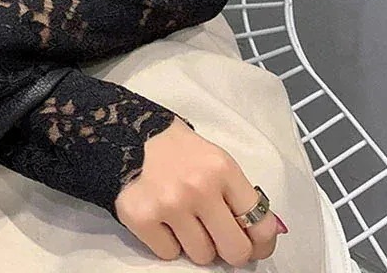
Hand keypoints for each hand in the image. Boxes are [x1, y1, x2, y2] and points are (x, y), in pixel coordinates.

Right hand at [114, 118, 286, 265]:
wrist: (121, 131)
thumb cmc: (174, 146)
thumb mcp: (212, 157)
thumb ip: (235, 191)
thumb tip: (264, 232)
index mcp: (222, 169)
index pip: (261, 224)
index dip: (261, 242)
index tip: (255, 245)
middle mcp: (200, 188)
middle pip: (235, 250)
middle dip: (229, 250)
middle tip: (217, 239)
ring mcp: (170, 205)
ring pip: (201, 255)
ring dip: (194, 243)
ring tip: (182, 219)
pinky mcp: (142, 218)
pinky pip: (168, 254)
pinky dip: (166, 241)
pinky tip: (160, 218)